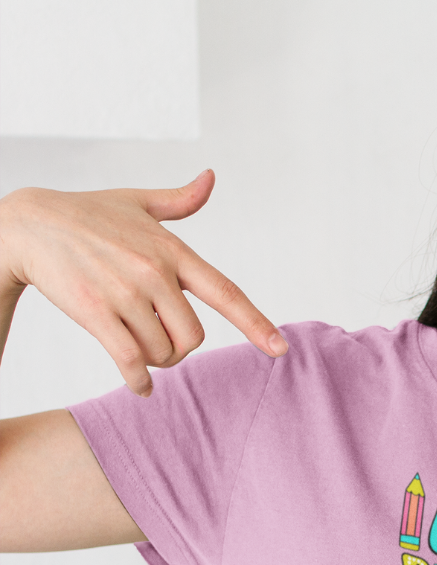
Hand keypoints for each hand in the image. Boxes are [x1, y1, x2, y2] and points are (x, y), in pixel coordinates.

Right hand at [0, 170, 286, 395]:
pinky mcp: (96, 312)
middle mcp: (155, 272)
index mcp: (174, 250)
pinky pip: (130, 361)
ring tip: (135, 346)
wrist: (27, 224)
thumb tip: (210, 178)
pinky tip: (139, 386)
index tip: (281, 349)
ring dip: (153, 361)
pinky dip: (138, 381)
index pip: (226, 292)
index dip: (256, 323)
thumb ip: (180, 200)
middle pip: (192, 338)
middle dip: (179, 350)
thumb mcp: (137, 202)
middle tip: (160, 345)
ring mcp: (126, 293)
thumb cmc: (86, 214)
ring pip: (161, 352)